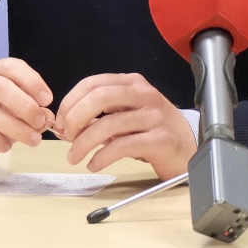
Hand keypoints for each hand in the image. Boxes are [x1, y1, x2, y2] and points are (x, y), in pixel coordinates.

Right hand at [0, 58, 53, 175]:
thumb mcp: (11, 115)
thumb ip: (29, 113)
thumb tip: (48, 118)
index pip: (11, 67)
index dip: (32, 81)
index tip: (47, 100)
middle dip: (25, 104)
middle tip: (41, 121)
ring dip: (15, 126)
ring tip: (33, 139)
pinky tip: (6, 147)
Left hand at [54, 72, 196, 177]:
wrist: (188, 147)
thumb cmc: (153, 130)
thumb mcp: (128, 112)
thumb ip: (101, 114)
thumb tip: (64, 125)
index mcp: (133, 83)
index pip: (93, 83)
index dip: (70, 101)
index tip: (60, 121)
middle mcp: (144, 95)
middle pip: (99, 97)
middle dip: (75, 118)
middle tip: (67, 137)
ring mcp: (153, 116)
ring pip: (108, 124)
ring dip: (83, 143)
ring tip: (74, 157)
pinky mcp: (159, 139)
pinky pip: (122, 146)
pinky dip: (101, 157)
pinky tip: (94, 164)